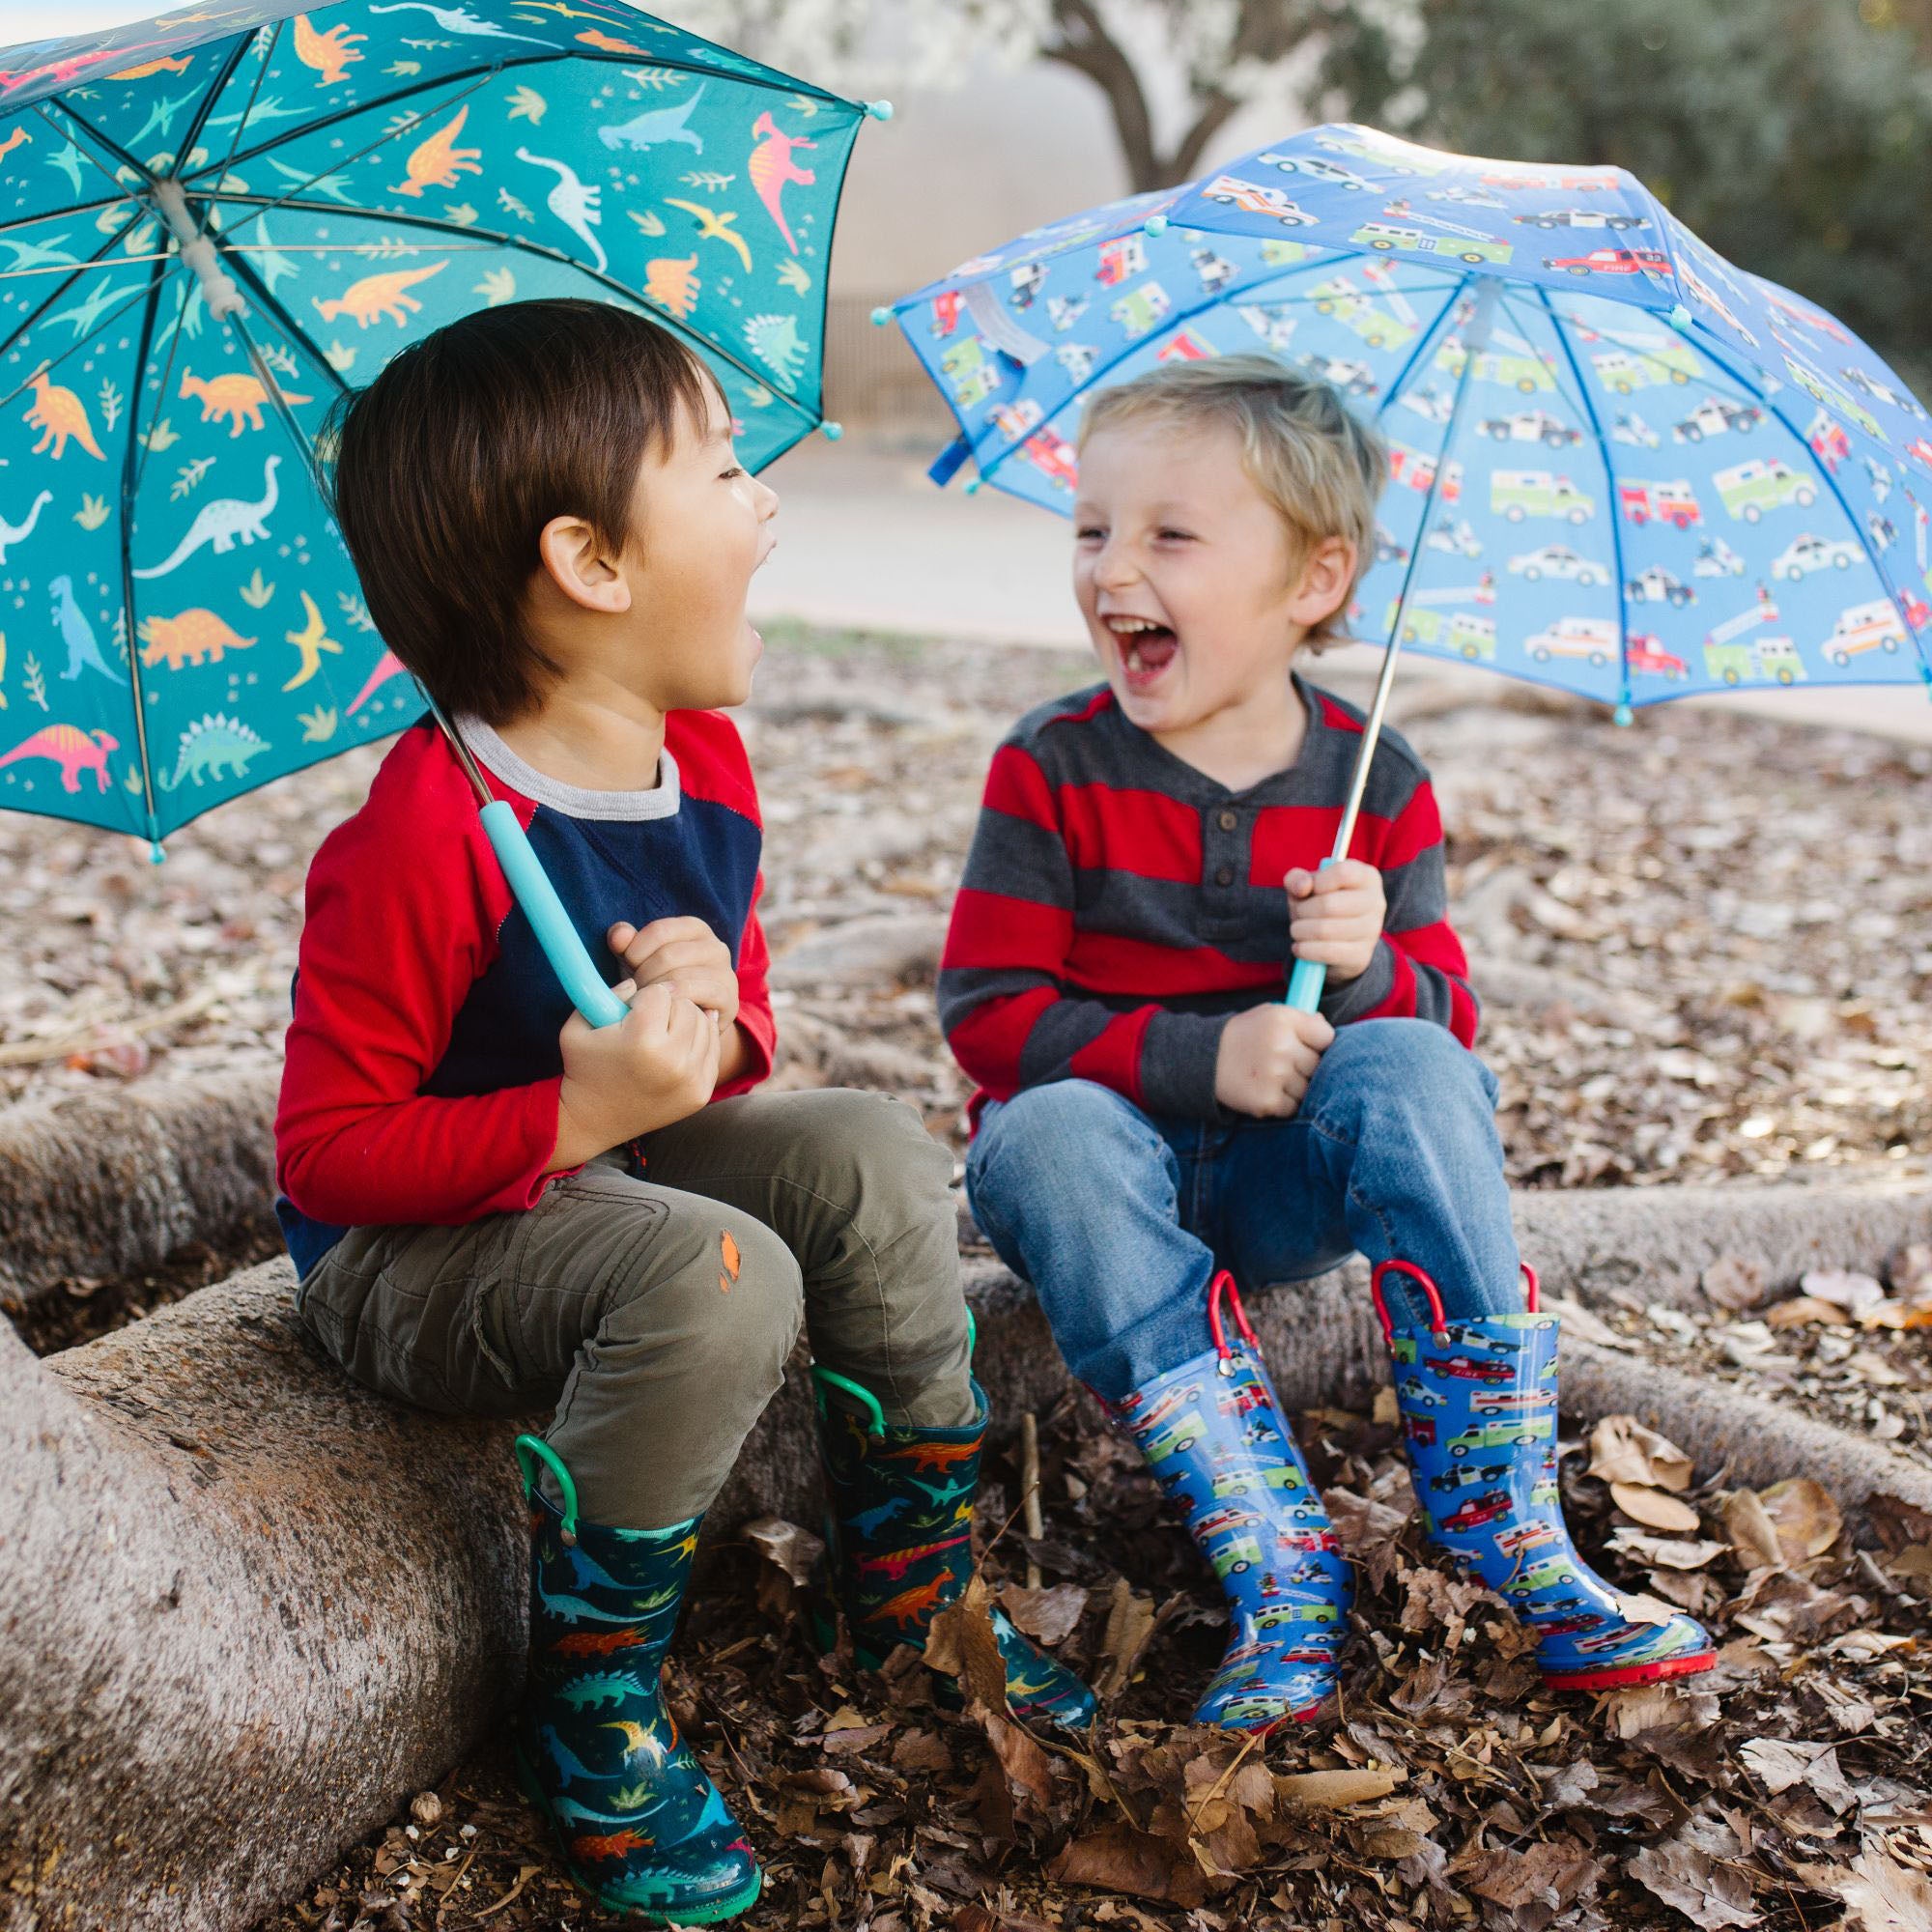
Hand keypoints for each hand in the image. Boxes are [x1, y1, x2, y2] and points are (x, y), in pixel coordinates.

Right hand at [550, 979, 720, 1169]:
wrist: (593, 1119)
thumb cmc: (583, 1067)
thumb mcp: (578, 1026)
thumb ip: (607, 993)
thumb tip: (639, 980)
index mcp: (643, 1041)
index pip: (661, 992)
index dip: (643, 998)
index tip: (630, 1013)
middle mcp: (673, 1061)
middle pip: (687, 1006)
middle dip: (667, 1008)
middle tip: (647, 1024)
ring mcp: (691, 1080)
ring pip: (704, 1024)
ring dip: (685, 1023)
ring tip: (661, 1036)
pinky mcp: (702, 1093)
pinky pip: (712, 1049)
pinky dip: (697, 1043)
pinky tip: (675, 1049)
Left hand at [608, 917, 739, 1030]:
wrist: (685, 1023)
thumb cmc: (659, 985)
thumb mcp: (639, 962)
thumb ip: (626, 944)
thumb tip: (618, 935)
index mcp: (694, 929)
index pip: (660, 930)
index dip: (635, 951)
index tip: (628, 969)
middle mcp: (715, 946)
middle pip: (668, 955)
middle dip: (643, 976)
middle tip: (635, 992)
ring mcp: (725, 973)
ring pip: (681, 977)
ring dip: (656, 994)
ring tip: (647, 1002)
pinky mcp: (730, 999)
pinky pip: (701, 995)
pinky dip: (678, 1002)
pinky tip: (665, 1010)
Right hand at [1214, 1004, 1334, 1118]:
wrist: (1204, 1060)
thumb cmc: (1244, 1036)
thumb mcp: (1270, 1014)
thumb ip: (1301, 1019)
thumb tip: (1326, 1031)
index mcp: (1284, 1020)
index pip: (1327, 1037)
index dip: (1317, 1043)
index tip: (1304, 1046)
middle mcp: (1281, 1046)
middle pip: (1319, 1065)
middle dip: (1305, 1067)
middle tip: (1282, 1063)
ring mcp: (1275, 1075)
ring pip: (1307, 1089)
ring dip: (1294, 1087)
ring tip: (1271, 1077)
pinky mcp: (1267, 1101)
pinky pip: (1292, 1107)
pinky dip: (1282, 1103)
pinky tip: (1265, 1090)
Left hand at [1285, 859, 1384, 984]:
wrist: (1337, 940)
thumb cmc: (1320, 904)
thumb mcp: (1306, 886)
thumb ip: (1297, 879)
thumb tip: (1302, 887)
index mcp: (1366, 877)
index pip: (1342, 873)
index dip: (1318, 882)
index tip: (1306, 890)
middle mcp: (1375, 902)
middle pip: (1328, 904)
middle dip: (1302, 911)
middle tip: (1297, 914)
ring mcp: (1372, 930)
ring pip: (1325, 930)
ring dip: (1300, 931)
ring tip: (1297, 930)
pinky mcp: (1362, 955)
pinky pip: (1327, 952)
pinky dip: (1305, 950)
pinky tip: (1300, 947)